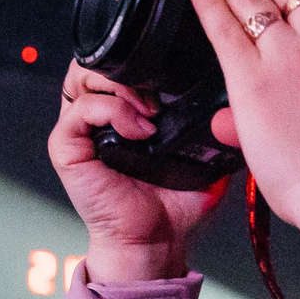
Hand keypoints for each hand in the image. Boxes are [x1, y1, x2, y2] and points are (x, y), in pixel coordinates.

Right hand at [48, 64, 229, 285]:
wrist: (157, 241)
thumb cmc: (175, 202)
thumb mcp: (202, 149)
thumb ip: (209, 117)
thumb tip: (232, 92)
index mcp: (120, 110)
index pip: (116, 60)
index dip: (141, 57)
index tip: (173, 75)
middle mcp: (95, 115)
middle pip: (93, 60)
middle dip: (127, 65)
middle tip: (158, 93)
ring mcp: (78, 130)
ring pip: (80, 76)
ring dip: (119, 85)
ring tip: (150, 111)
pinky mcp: (66, 148)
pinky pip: (79, 111)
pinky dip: (111, 111)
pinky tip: (139, 131)